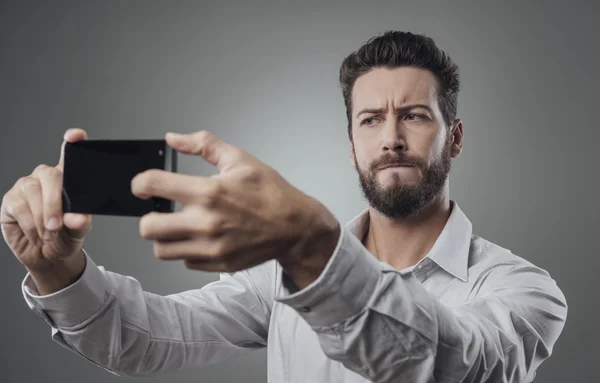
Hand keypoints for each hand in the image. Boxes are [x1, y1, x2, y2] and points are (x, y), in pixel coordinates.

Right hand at [1, 128, 92, 273]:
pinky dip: (30, 226)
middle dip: (54, 203)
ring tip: (50, 235)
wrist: (47, 257)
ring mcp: (26, 186)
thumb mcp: (79, 232)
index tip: (75, 136)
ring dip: (42, 218)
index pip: (71, 154)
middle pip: (50, 176)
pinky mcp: (10, 199)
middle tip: (58, 226)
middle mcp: (46, 177)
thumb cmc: (65, 237)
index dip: (73, 141)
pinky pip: (19, 207)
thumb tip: (79, 217)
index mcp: (68, 179)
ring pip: (33, 192)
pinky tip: (37, 236)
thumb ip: (81, 223)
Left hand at [132, 131, 339, 284]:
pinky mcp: (217, 264)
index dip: (140, 183)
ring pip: (161, 250)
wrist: (296, 227)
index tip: (144, 186)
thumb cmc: (271, 193)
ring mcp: (211, 248)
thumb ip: (204, 144)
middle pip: (147, 228)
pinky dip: (187, 250)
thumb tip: (173, 138)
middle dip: (150, 216)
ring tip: (179, 226)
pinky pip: (185, 261)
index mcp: (208, 191)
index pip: (153, 185)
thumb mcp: (240, 159)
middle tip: (162, 210)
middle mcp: (205, 223)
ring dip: (165, 237)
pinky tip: (200, 238)